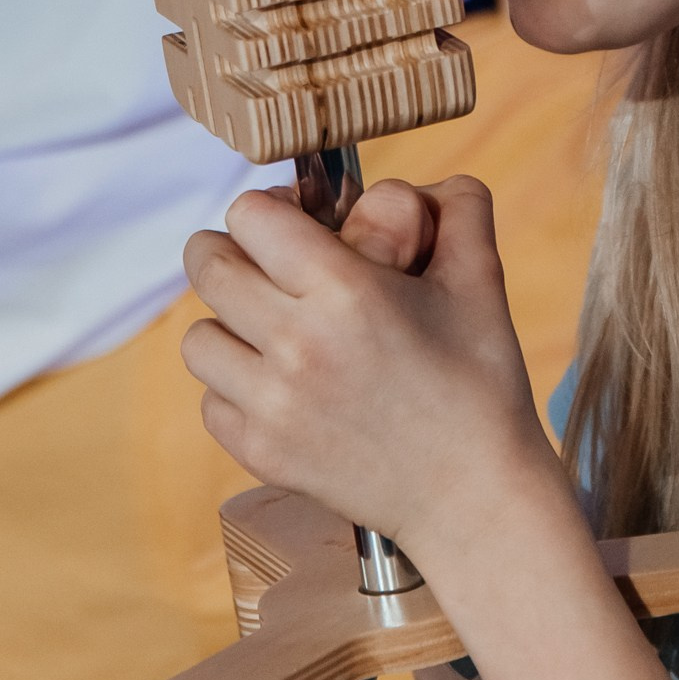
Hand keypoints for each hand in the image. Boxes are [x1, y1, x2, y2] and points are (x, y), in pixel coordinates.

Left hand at [180, 176, 560, 564]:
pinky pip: (210, 401)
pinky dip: (234, 389)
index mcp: (346, 291)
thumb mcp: (481, 280)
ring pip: (197, 336)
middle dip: (233, 252)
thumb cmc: (481, 385)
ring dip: (228, 324)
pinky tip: (280, 387)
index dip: (270, 209)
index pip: (249, 216)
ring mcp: (272, 406)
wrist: (474, 496)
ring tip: (271, 331)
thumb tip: (429, 183)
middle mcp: (296, 345)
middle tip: (268, 266)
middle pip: (207, 264)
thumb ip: (460, 208)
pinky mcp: (262, 453)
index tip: (295, 222)